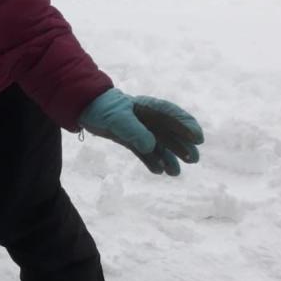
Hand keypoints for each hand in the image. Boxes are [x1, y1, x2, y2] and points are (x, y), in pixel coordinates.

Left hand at [78, 88, 203, 175]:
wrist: (84, 109)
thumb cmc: (103, 108)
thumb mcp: (118, 118)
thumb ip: (135, 130)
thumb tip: (151, 146)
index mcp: (148, 108)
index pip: (173, 116)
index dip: (187, 126)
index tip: (197, 139)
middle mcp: (148, 119)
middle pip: (171, 133)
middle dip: (183, 146)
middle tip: (193, 159)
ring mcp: (140, 130)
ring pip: (159, 145)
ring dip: (169, 158)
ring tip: (175, 173)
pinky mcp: (130, 139)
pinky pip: (145, 152)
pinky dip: (152, 160)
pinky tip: (158, 171)